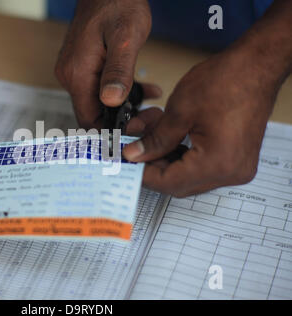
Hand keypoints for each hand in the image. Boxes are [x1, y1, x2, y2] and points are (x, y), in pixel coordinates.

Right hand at [55, 0, 157, 128]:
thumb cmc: (117, 3)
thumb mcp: (126, 37)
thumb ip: (118, 70)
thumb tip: (112, 101)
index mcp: (77, 74)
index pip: (89, 120)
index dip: (113, 130)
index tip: (139, 126)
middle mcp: (71, 76)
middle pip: (94, 114)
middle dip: (124, 121)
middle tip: (152, 117)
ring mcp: (76, 72)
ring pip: (99, 103)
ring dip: (126, 108)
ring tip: (152, 104)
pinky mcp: (84, 67)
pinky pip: (101, 89)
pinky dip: (122, 94)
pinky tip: (144, 90)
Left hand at [123, 49, 279, 196]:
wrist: (257, 66)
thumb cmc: (225, 81)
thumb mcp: (179, 111)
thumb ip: (154, 140)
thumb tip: (134, 155)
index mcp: (217, 163)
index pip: (168, 182)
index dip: (141, 173)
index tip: (125, 160)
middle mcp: (230, 173)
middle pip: (178, 182)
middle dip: (151, 164)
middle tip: (134, 146)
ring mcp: (235, 167)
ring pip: (187, 174)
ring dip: (164, 156)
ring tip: (150, 133)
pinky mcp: (235, 159)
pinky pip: (200, 166)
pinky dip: (180, 153)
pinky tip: (167, 135)